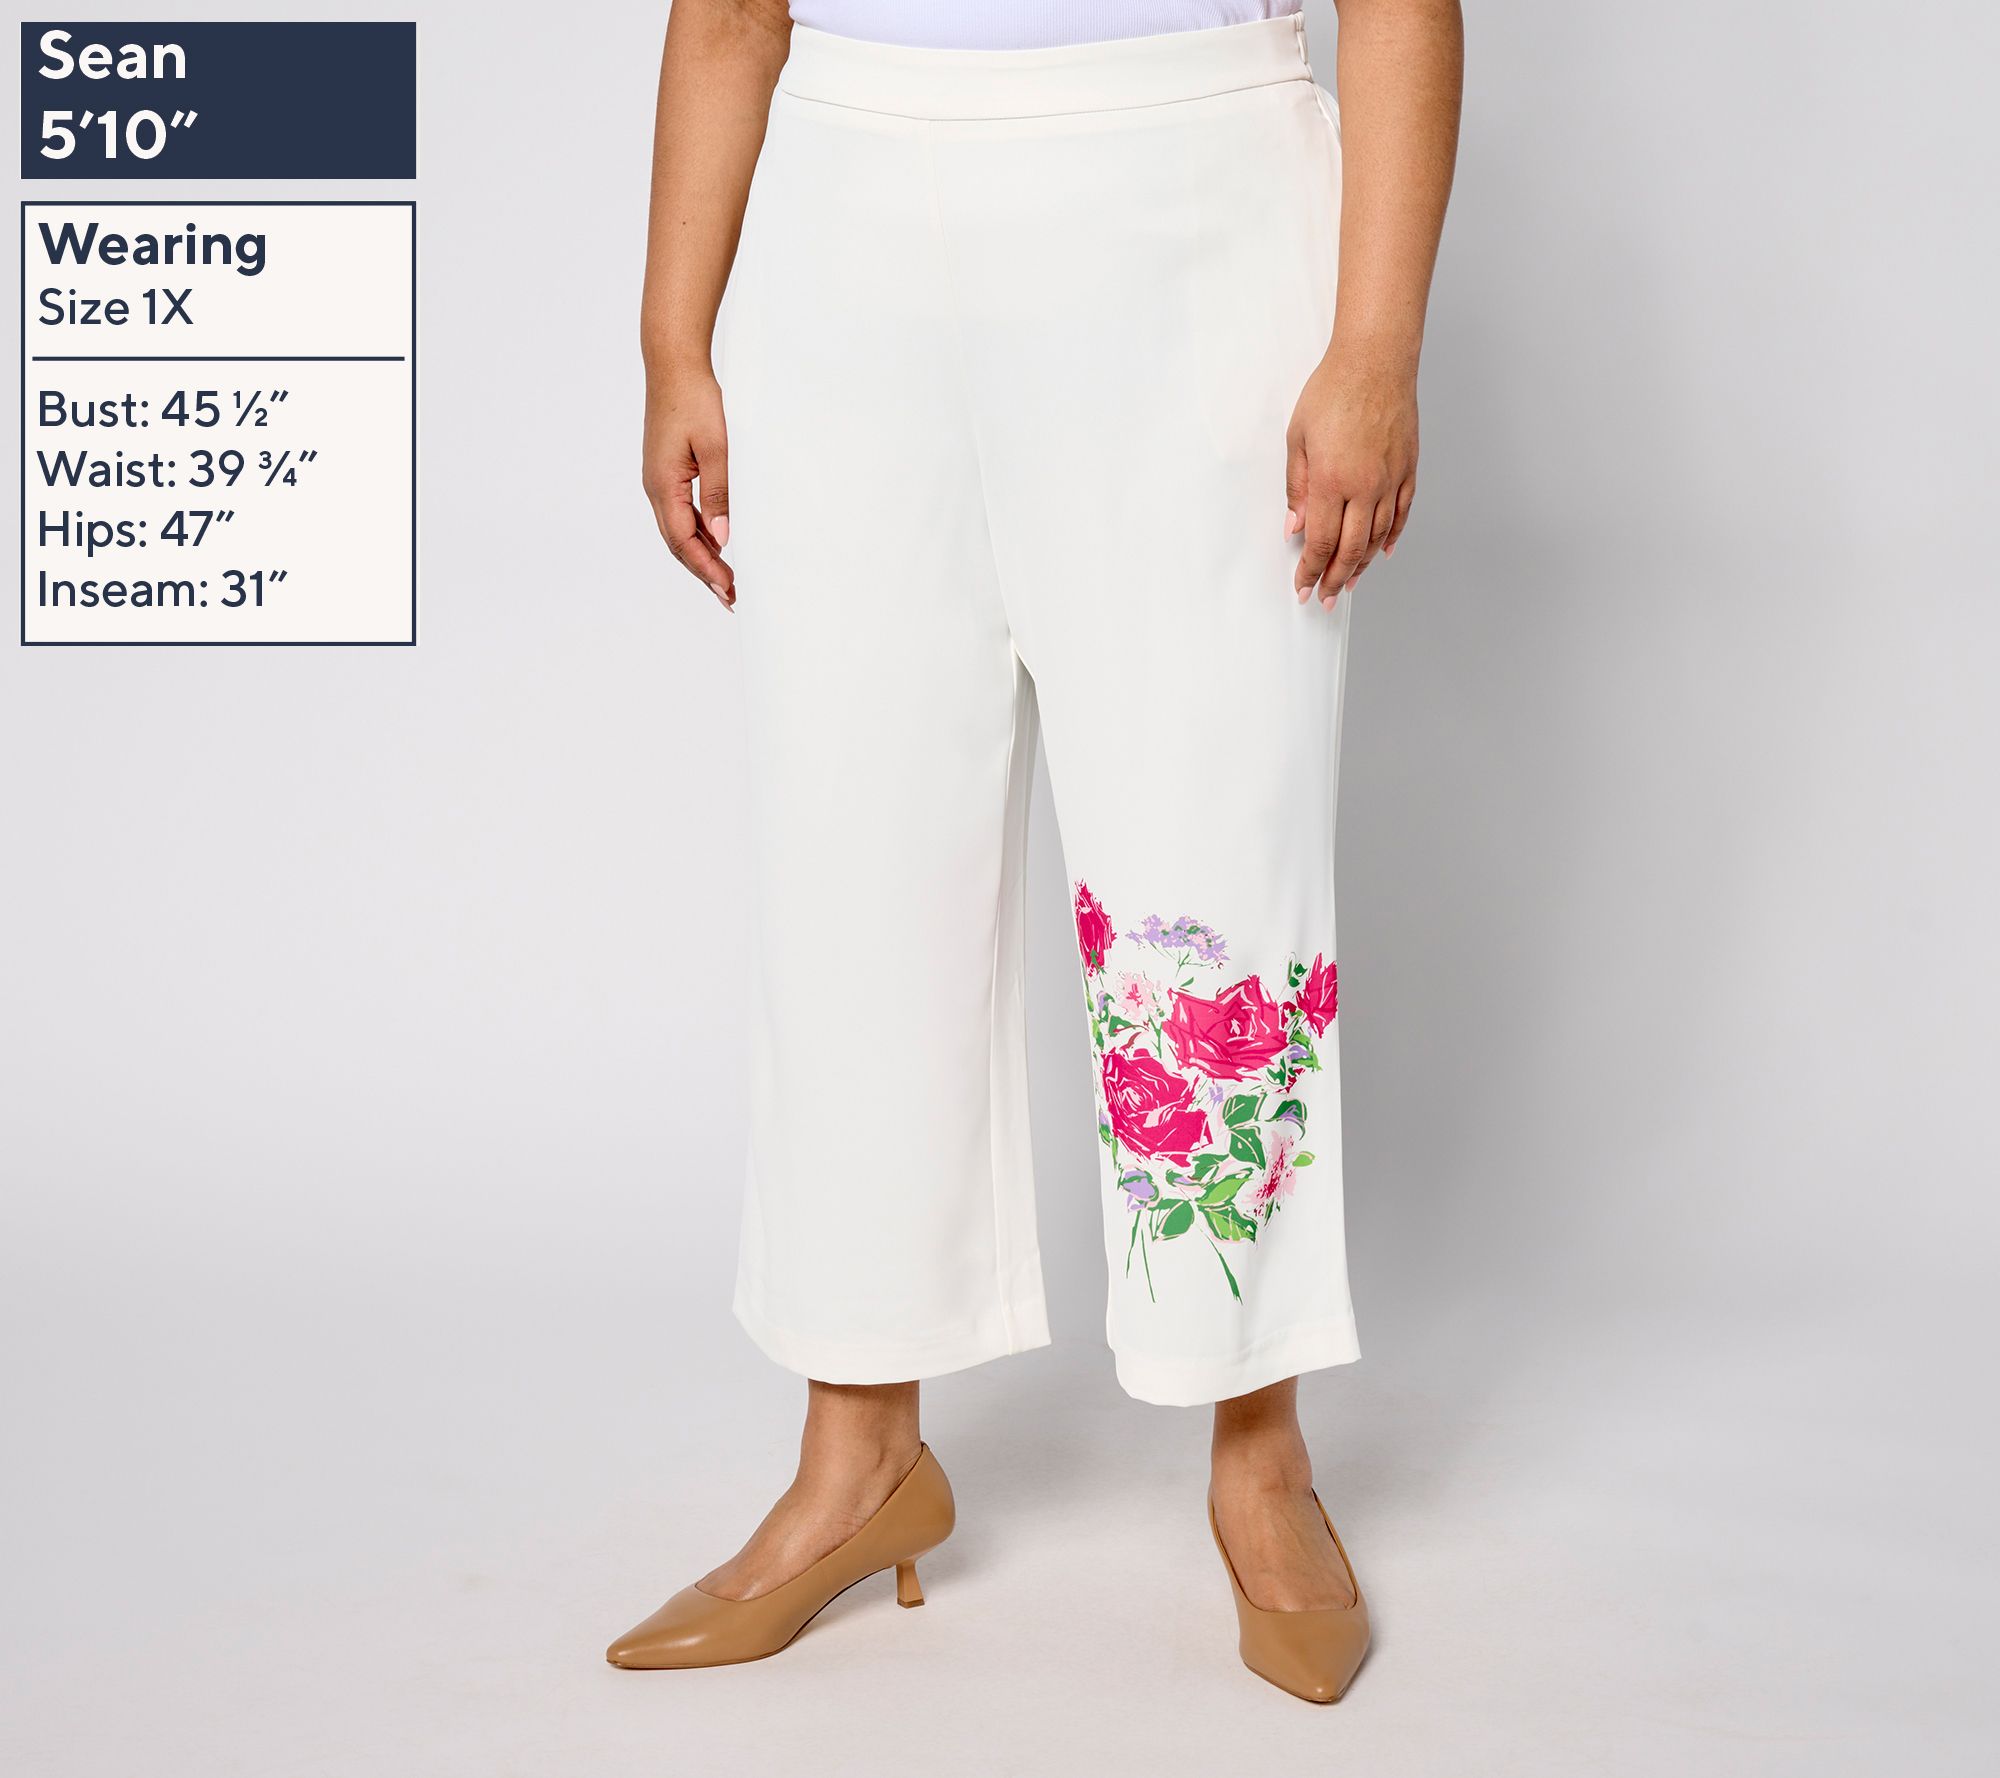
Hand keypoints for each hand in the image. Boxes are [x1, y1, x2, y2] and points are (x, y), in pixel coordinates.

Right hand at [642, 359, 734, 608]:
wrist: (673, 364)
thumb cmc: (695, 399)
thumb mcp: (716, 446)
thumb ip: (720, 492)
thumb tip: (723, 536)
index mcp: (663, 485)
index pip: (685, 541)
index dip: (708, 569)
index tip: (729, 590)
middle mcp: (656, 488)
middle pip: (679, 544)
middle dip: (705, 573)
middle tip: (731, 598)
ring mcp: (659, 481)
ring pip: (680, 531)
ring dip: (703, 556)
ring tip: (727, 580)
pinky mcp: (667, 472)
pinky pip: (683, 513)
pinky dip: (700, 534)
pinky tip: (718, 543)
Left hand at [1284, 349, 1418, 609]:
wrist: (1375, 361)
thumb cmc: (1332, 392)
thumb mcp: (1297, 439)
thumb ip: (1296, 487)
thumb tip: (1294, 527)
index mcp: (1331, 481)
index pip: (1319, 542)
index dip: (1310, 571)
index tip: (1303, 588)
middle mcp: (1364, 487)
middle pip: (1350, 549)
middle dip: (1334, 578)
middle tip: (1325, 598)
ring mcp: (1390, 480)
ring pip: (1377, 537)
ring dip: (1361, 565)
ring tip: (1347, 582)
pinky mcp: (1408, 469)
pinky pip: (1401, 514)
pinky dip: (1391, 538)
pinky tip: (1380, 553)